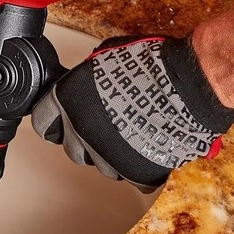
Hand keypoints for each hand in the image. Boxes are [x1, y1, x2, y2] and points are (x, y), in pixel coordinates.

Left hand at [31, 35, 233, 192]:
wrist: (191, 82)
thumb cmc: (153, 62)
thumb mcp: (107, 56)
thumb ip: (87, 76)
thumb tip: (84, 81)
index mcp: (68, 101)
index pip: (42, 122)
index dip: (52, 119)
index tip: (59, 120)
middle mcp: (81, 131)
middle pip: (71, 149)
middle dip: (83, 138)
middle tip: (105, 123)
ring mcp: (107, 156)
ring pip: (100, 165)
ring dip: (110, 153)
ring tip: (132, 132)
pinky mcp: (135, 173)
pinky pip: (130, 178)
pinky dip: (139, 167)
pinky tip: (148, 149)